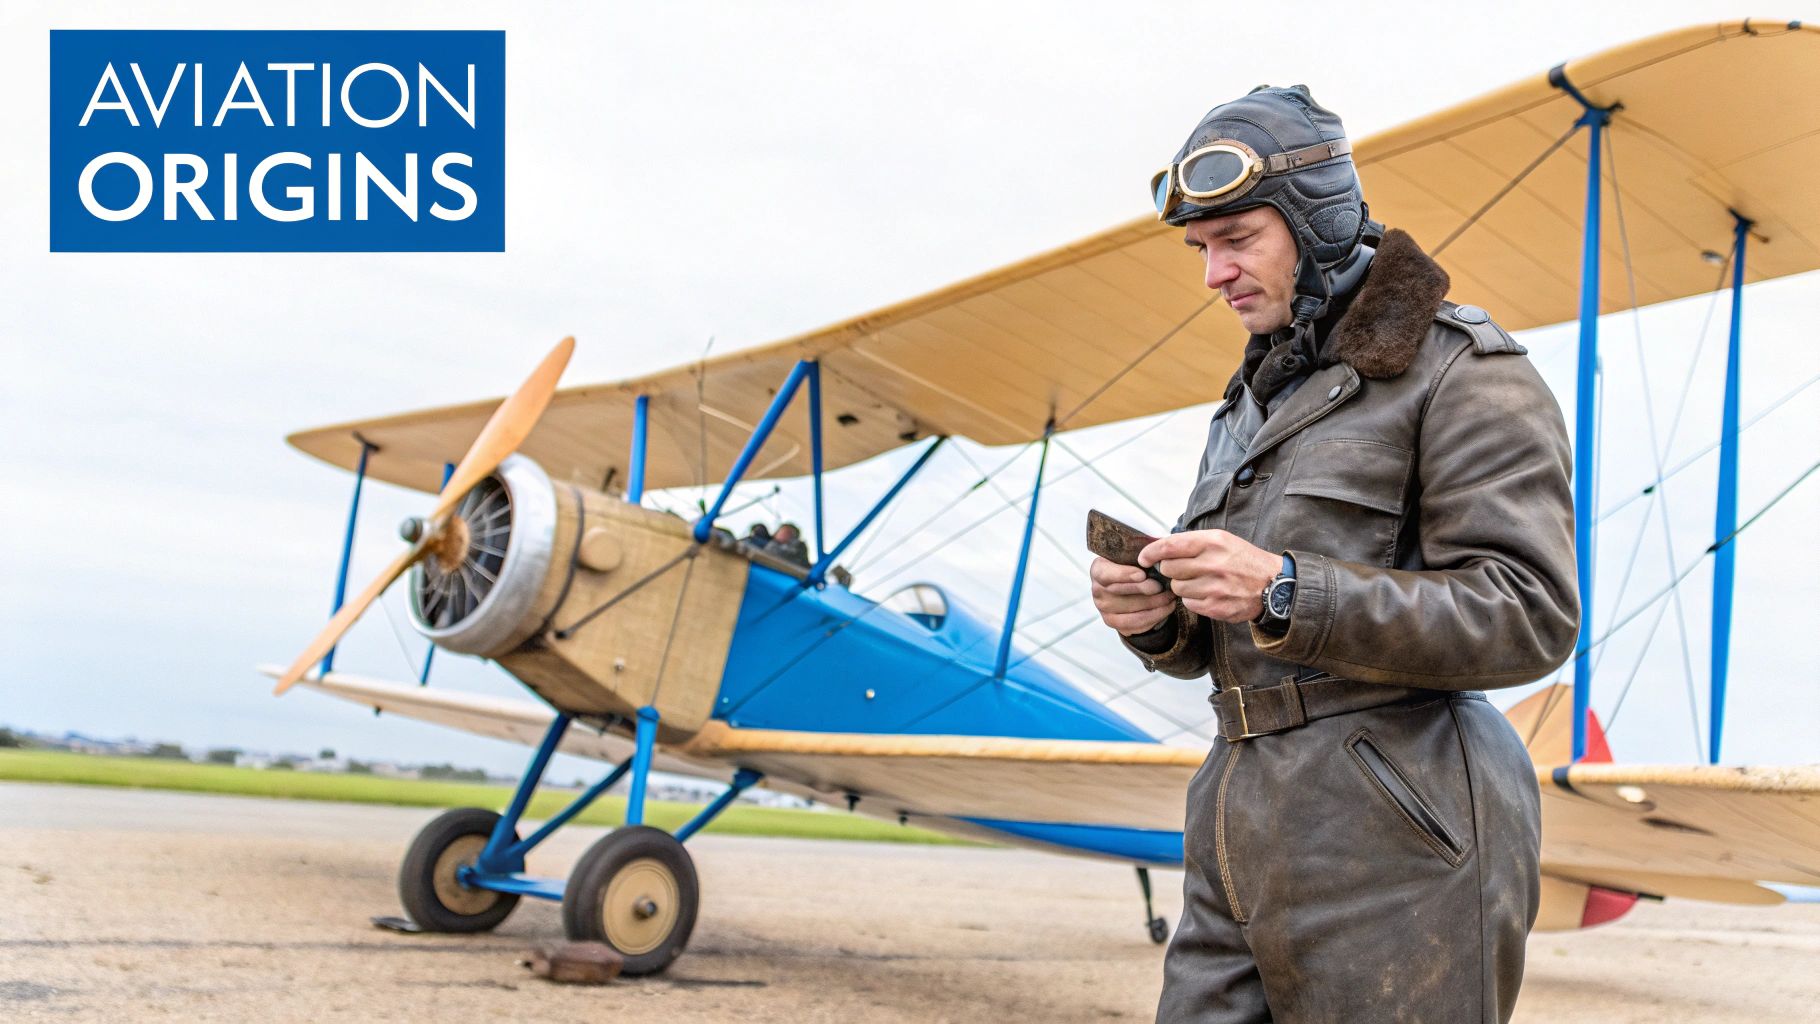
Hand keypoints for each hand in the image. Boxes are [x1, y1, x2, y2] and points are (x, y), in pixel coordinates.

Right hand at [1090, 556, 1176, 634]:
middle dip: (1145, 590)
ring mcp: (1103, 608)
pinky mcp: (1113, 622)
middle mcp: (1097, 589)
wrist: (1136, 590)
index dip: (1123, 575)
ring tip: (1170, 597)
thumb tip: (1160, 546)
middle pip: (1119, 592)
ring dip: (1154, 605)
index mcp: (1099, 568)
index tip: (1142, 574)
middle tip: (1163, 587)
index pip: (1105, 573)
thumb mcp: (1138, 555)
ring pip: (1130, 610)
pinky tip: (1166, 608)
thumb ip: (1145, 551)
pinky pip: (1134, 624)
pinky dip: (1154, 617)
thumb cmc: (1137, 567)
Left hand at [1139, 529, 1279, 622]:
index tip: (1144, 558)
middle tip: (1184, 570)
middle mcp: (1213, 563)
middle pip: (1169, 569)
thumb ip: (1191, 542)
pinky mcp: (1216, 606)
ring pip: (1177, 587)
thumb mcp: (1221, 540)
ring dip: (1183, 585)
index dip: (1151, 552)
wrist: (1273, 584)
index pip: (1170, 546)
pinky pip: (1188, 603)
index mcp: (1213, 542)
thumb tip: (1159, 547)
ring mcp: (1215, 587)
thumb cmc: (1243, 560)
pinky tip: (1207, 593)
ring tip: (1200, 581)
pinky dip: (1193, 599)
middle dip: (1171, 570)